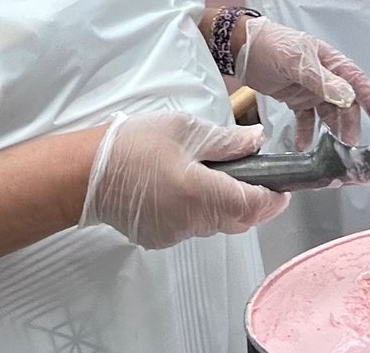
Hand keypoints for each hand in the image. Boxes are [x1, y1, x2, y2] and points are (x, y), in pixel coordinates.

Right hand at [79, 111, 288, 249]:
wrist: (85, 172)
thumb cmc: (134, 144)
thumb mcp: (185, 129)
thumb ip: (226, 141)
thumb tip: (258, 141)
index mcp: (202, 194)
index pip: (254, 206)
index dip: (274, 198)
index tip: (283, 187)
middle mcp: (192, 221)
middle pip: (238, 220)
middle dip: (251, 202)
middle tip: (252, 175)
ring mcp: (174, 235)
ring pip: (215, 224)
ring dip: (223, 205)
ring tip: (211, 174)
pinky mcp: (159, 239)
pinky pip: (191, 227)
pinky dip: (198, 210)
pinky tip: (184, 187)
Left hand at [235, 17, 369, 151]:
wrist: (242, 47)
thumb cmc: (272, 46)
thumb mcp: (296, 60)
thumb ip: (321, 79)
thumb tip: (348, 96)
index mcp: (331, 63)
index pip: (358, 83)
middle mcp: (326, 78)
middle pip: (345, 104)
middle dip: (349, 124)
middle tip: (348, 146)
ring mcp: (312, 90)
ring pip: (329, 114)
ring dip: (332, 131)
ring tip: (330, 152)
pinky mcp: (296, 99)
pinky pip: (307, 119)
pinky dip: (307, 132)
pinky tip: (304, 146)